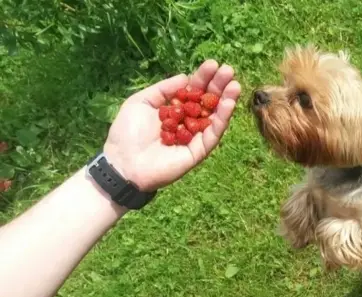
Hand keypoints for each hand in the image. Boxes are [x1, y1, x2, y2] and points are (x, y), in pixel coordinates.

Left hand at [103, 61, 240, 191]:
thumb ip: (164, 89)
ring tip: (235, 85)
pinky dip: (222, 120)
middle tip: (229, 71)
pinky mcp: (198, 152)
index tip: (213, 64)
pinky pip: (212, 135)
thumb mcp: (142, 101)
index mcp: (174, 109)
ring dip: (227, 101)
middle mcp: (187, 122)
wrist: (122, 162)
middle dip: (219, 86)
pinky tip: (228, 104)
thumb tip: (186, 77)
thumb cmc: (127, 132)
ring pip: (215, 118)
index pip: (193, 91)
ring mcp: (194, 137)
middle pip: (207, 102)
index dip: (203, 78)